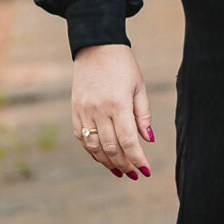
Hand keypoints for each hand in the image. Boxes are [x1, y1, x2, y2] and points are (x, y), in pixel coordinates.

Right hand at [72, 43, 153, 180]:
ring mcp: (84, 112)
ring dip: (107, 162)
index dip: (137, 158)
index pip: (128, 140)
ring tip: (120, 171)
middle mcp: (99, 111)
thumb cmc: (123, 66)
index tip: (145, 171)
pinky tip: (102, 158)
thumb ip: (143, 114)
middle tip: (134, 174)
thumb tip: (148, 140)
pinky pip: (82, 138)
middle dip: (124, 164)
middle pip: (111, 147)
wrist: (96, 48)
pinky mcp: (74, 111)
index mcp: (118, 104)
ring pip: (94, 146)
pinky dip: (92, 151)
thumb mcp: (139, 87)